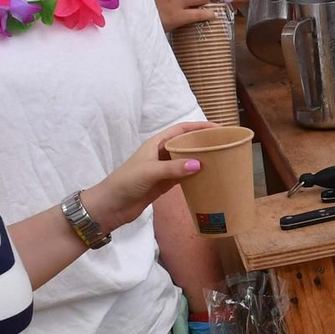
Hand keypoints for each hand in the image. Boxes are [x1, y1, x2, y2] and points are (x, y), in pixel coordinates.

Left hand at [84, 122, 212, 234]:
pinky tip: (207, 177)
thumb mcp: (150, 172)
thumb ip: (173, 168)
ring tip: (220, 159)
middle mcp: (160, 154)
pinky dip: (195, 175)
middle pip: (185, 144)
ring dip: (200, 159)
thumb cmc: (126, 182)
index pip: (180, 130)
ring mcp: (163, 170)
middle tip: (222, 144)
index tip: (218, 128)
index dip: (198, 127)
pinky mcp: (164, 184)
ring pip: (186, 160)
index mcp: (155, 144)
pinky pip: (184, 176)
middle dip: (202, 142)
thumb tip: (199, 164)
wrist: (111, 206)